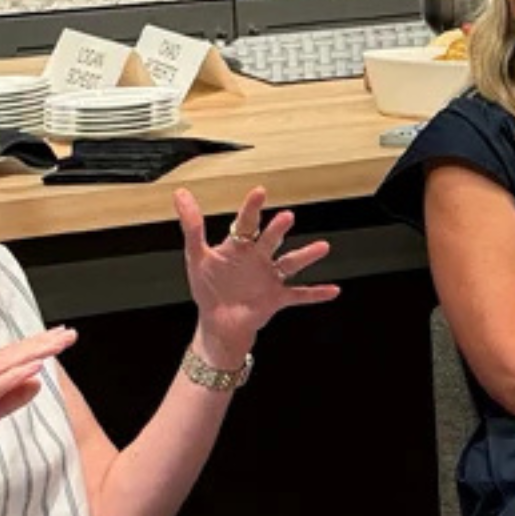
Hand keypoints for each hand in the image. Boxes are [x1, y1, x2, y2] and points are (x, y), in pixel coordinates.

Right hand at [0, 327, 76, 497]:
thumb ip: (8, 401)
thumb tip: (36, 384)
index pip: (8, 360)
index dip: (34, 347)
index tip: (59, 338)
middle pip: (9, 357)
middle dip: (40, 343)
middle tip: (68, 334)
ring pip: (4, 366)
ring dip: (33, 353)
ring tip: (58, 343)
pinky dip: (15, 376)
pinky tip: (35, 368)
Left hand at [175, 187, 340, 362]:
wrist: (218, 324)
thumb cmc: (209, 289)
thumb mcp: (196, 256)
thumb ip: (192, 226)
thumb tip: (181, 194)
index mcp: (239, 247)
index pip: (247, 222)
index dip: (252, 208)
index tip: (260, 192)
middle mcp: (259, 259)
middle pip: (270, 240)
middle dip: (277, 230)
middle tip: (286, 217)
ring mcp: (270, 278)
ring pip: (290, 264)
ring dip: (306, 256)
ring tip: (323, 247)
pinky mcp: (277, 298)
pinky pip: (300, 294)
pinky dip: (316, 294)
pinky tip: (333, 290)